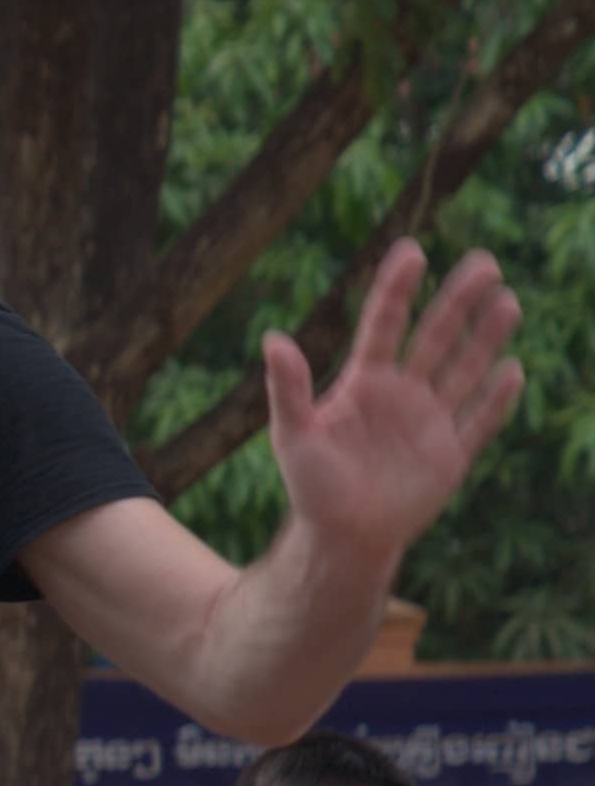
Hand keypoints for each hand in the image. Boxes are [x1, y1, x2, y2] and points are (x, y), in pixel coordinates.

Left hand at [265, 242, 524, 571]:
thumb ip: (287, 388)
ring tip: (507, 301)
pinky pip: (479, 420)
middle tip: (485, 263)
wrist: (342, 535)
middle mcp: (403, 392)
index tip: (412, 250)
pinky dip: (496, 399)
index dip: (397, 289)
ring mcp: (431, 420)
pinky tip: (513, 370)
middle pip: (435, 337)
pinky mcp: (453, 453)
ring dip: (486, 337)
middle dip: (458, 301)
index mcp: (364, 381)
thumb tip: (272, 338)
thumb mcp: (292, 434)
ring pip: (465, 369)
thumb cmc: (311, 484)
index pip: (384, 324)